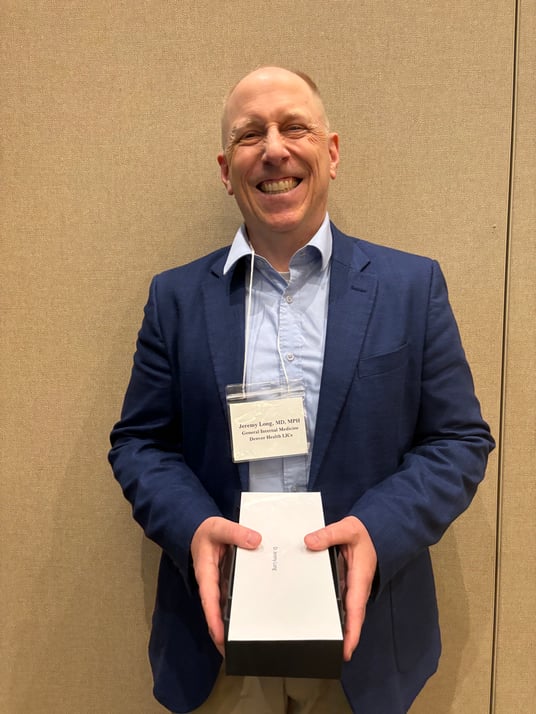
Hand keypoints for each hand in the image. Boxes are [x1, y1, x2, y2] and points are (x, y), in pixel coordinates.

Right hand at [190, 516, 261, 654]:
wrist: (197, 529)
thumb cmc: (206, 531)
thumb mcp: (219, 527)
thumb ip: (236, 533)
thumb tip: (256, 541)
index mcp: (206, 572)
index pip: (209, 599)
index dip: (213, 618)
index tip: (220, 636)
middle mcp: (211, 583)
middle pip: (214, 611)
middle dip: (220, 632)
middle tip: (230, 652)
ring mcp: (217, 584)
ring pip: (222, 608)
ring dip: (229, 624)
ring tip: (241, 643)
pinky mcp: (224, 582)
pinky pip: (230, 598)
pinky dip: (237, 610)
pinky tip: (249, 618)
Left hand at [304, 516, 376, 661]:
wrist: (376, 531)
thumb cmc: (365, 533)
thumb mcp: (348, 529)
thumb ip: (329, 535)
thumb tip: (310, 542)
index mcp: (360, 576)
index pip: (356, 608)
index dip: (352, 631)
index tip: (347, 649)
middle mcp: (358, 586)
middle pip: (352, 617)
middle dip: (345, 637)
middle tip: (332, 655)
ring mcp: (353, 586)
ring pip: (347, 611)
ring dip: (340, 627)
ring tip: (325, 644)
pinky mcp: (348, 584)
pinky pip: (342, 601)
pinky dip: (335, 613)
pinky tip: (321, 619)